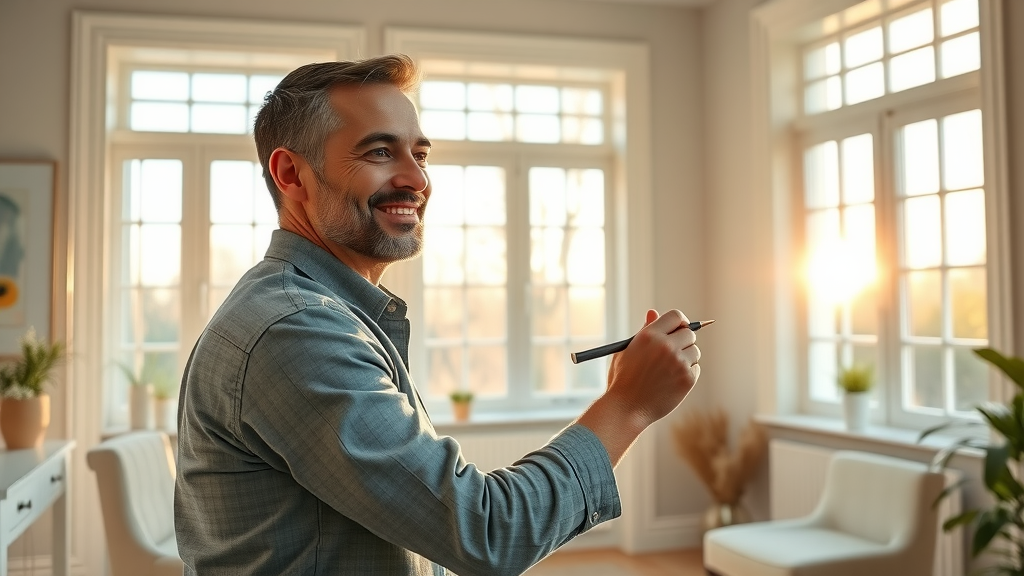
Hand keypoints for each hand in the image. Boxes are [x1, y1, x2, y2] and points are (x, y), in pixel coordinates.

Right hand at [576, 309, 701, 466]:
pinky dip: (687, 373)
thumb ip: (644, 330)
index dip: (679, 322)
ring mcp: (678, 363)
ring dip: (686, 358)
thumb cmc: (623, 379)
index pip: (675, 316)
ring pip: (695, 351)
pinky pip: (696, 368)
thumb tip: (654, 312)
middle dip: (683, 341)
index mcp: (649, 335)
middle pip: (689, 333)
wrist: (626, 408)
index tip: (678, 329)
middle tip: (673, 352)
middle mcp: (666, 346)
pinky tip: (671, 382)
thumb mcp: (628, 350)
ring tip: (668, 371)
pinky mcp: (687, 379)